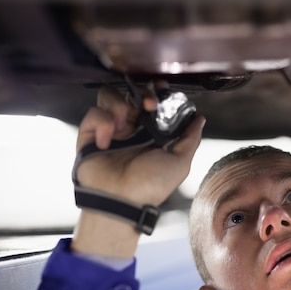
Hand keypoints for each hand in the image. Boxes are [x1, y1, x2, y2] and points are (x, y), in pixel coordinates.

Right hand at [75, 84, 205, 206]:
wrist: (121, 201)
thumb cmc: (150, 187)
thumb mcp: (180, 163)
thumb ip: (190, 139)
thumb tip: (200, 119)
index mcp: (151, 133)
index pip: (153, 102)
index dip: (157, 92)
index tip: (162, 88)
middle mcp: (130, 128)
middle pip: (132, 94)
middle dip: (141, 93)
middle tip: (148, 104)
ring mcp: (110, 130)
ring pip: (110, 96)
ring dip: (119, 104)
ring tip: (123, 124)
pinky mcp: (90, 135)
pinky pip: (94, 113)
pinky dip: (102, 122)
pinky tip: (107, 141)